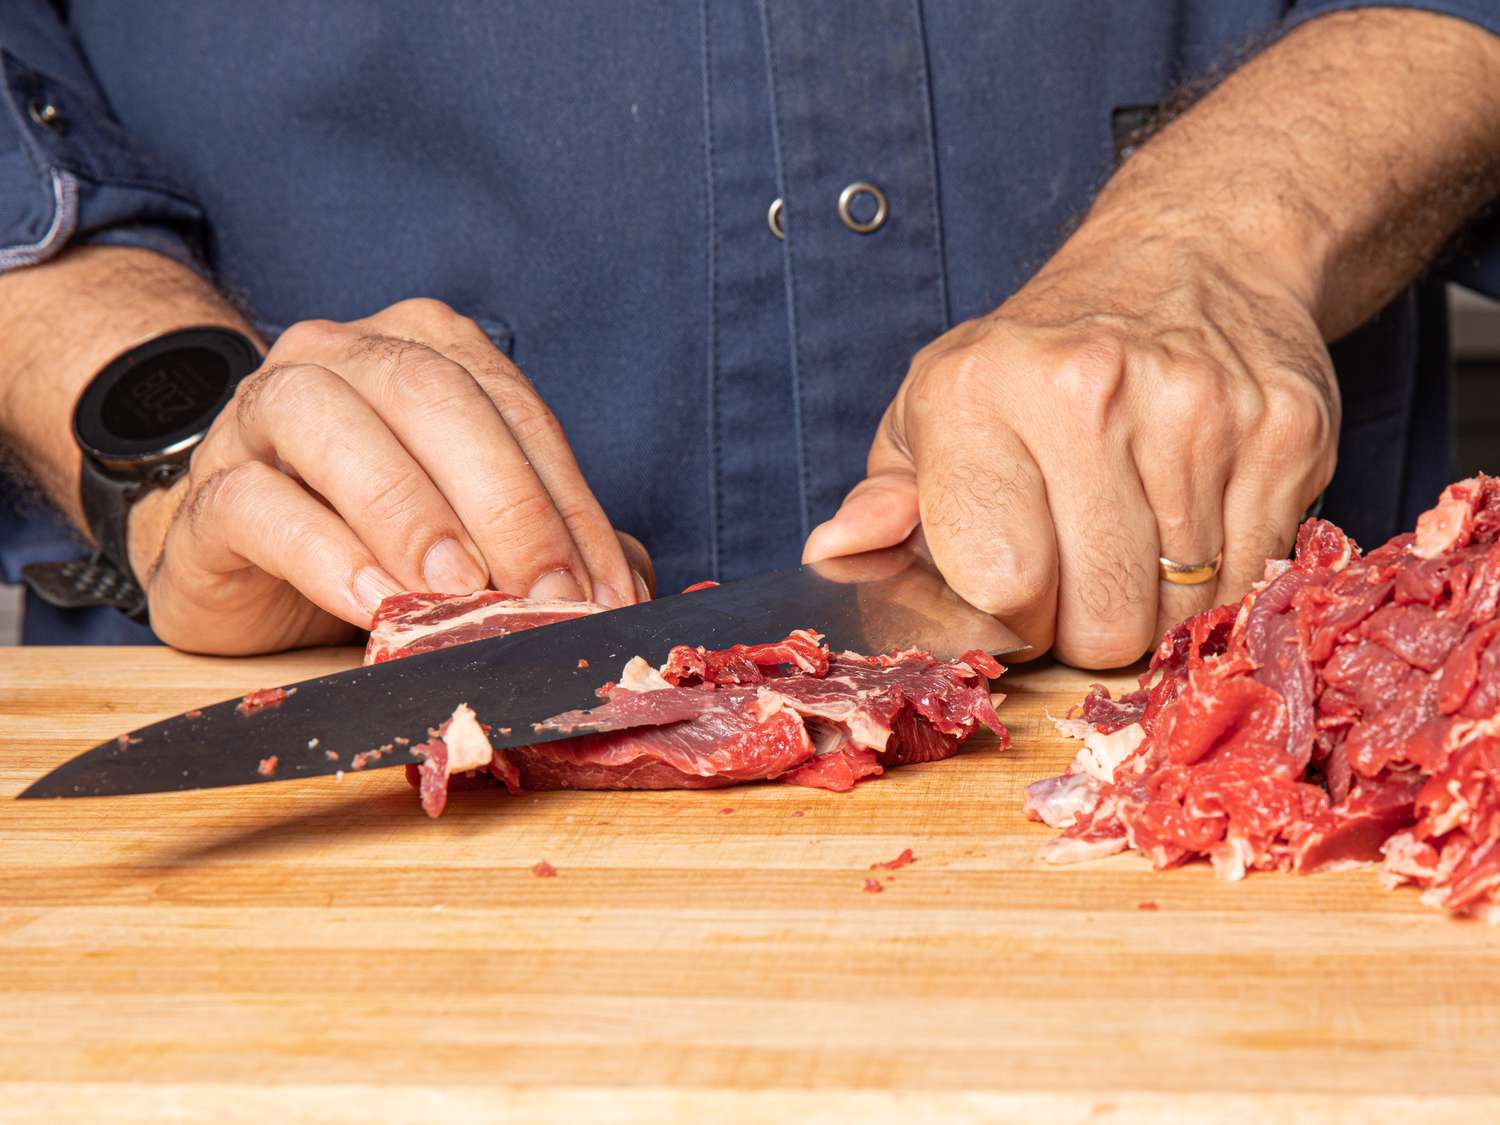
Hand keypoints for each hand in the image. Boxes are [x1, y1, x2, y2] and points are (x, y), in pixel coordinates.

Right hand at [128, 298, 649, 654]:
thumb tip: (624, 592)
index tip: (600, 591)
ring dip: (407, 512)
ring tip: (455, 594)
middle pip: (432, 398)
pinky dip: (324, 556)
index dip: (566, 502)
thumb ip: (550, 542)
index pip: (515, 410)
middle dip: (503, 504)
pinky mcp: (209, 491)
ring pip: (330, 425)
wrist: (244, 557)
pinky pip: (259, 504)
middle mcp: (343, 356)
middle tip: (544, 597)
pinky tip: (373, 604)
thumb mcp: (478, 530)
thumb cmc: (379, 536)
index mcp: (427, 349)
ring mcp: (261, 412)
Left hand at [803, 229, 1338, 667]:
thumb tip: (830, 556)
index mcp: (978, 394)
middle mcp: (1090, 391)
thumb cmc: (1038, 357)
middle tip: (1080, 571)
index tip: (1014, 594)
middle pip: (1104, 624)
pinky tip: (1194, 515)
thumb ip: (888, 498)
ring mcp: (1200, 409)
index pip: (1004, 588)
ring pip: (1184, 613)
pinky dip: (1223, 575)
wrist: (1189, 256)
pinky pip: (1254, 575)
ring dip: (1156, 604)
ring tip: (1134, 534)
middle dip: (1088, 626)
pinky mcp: (1288, 430)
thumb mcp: (936, 410)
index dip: (1010, 621)